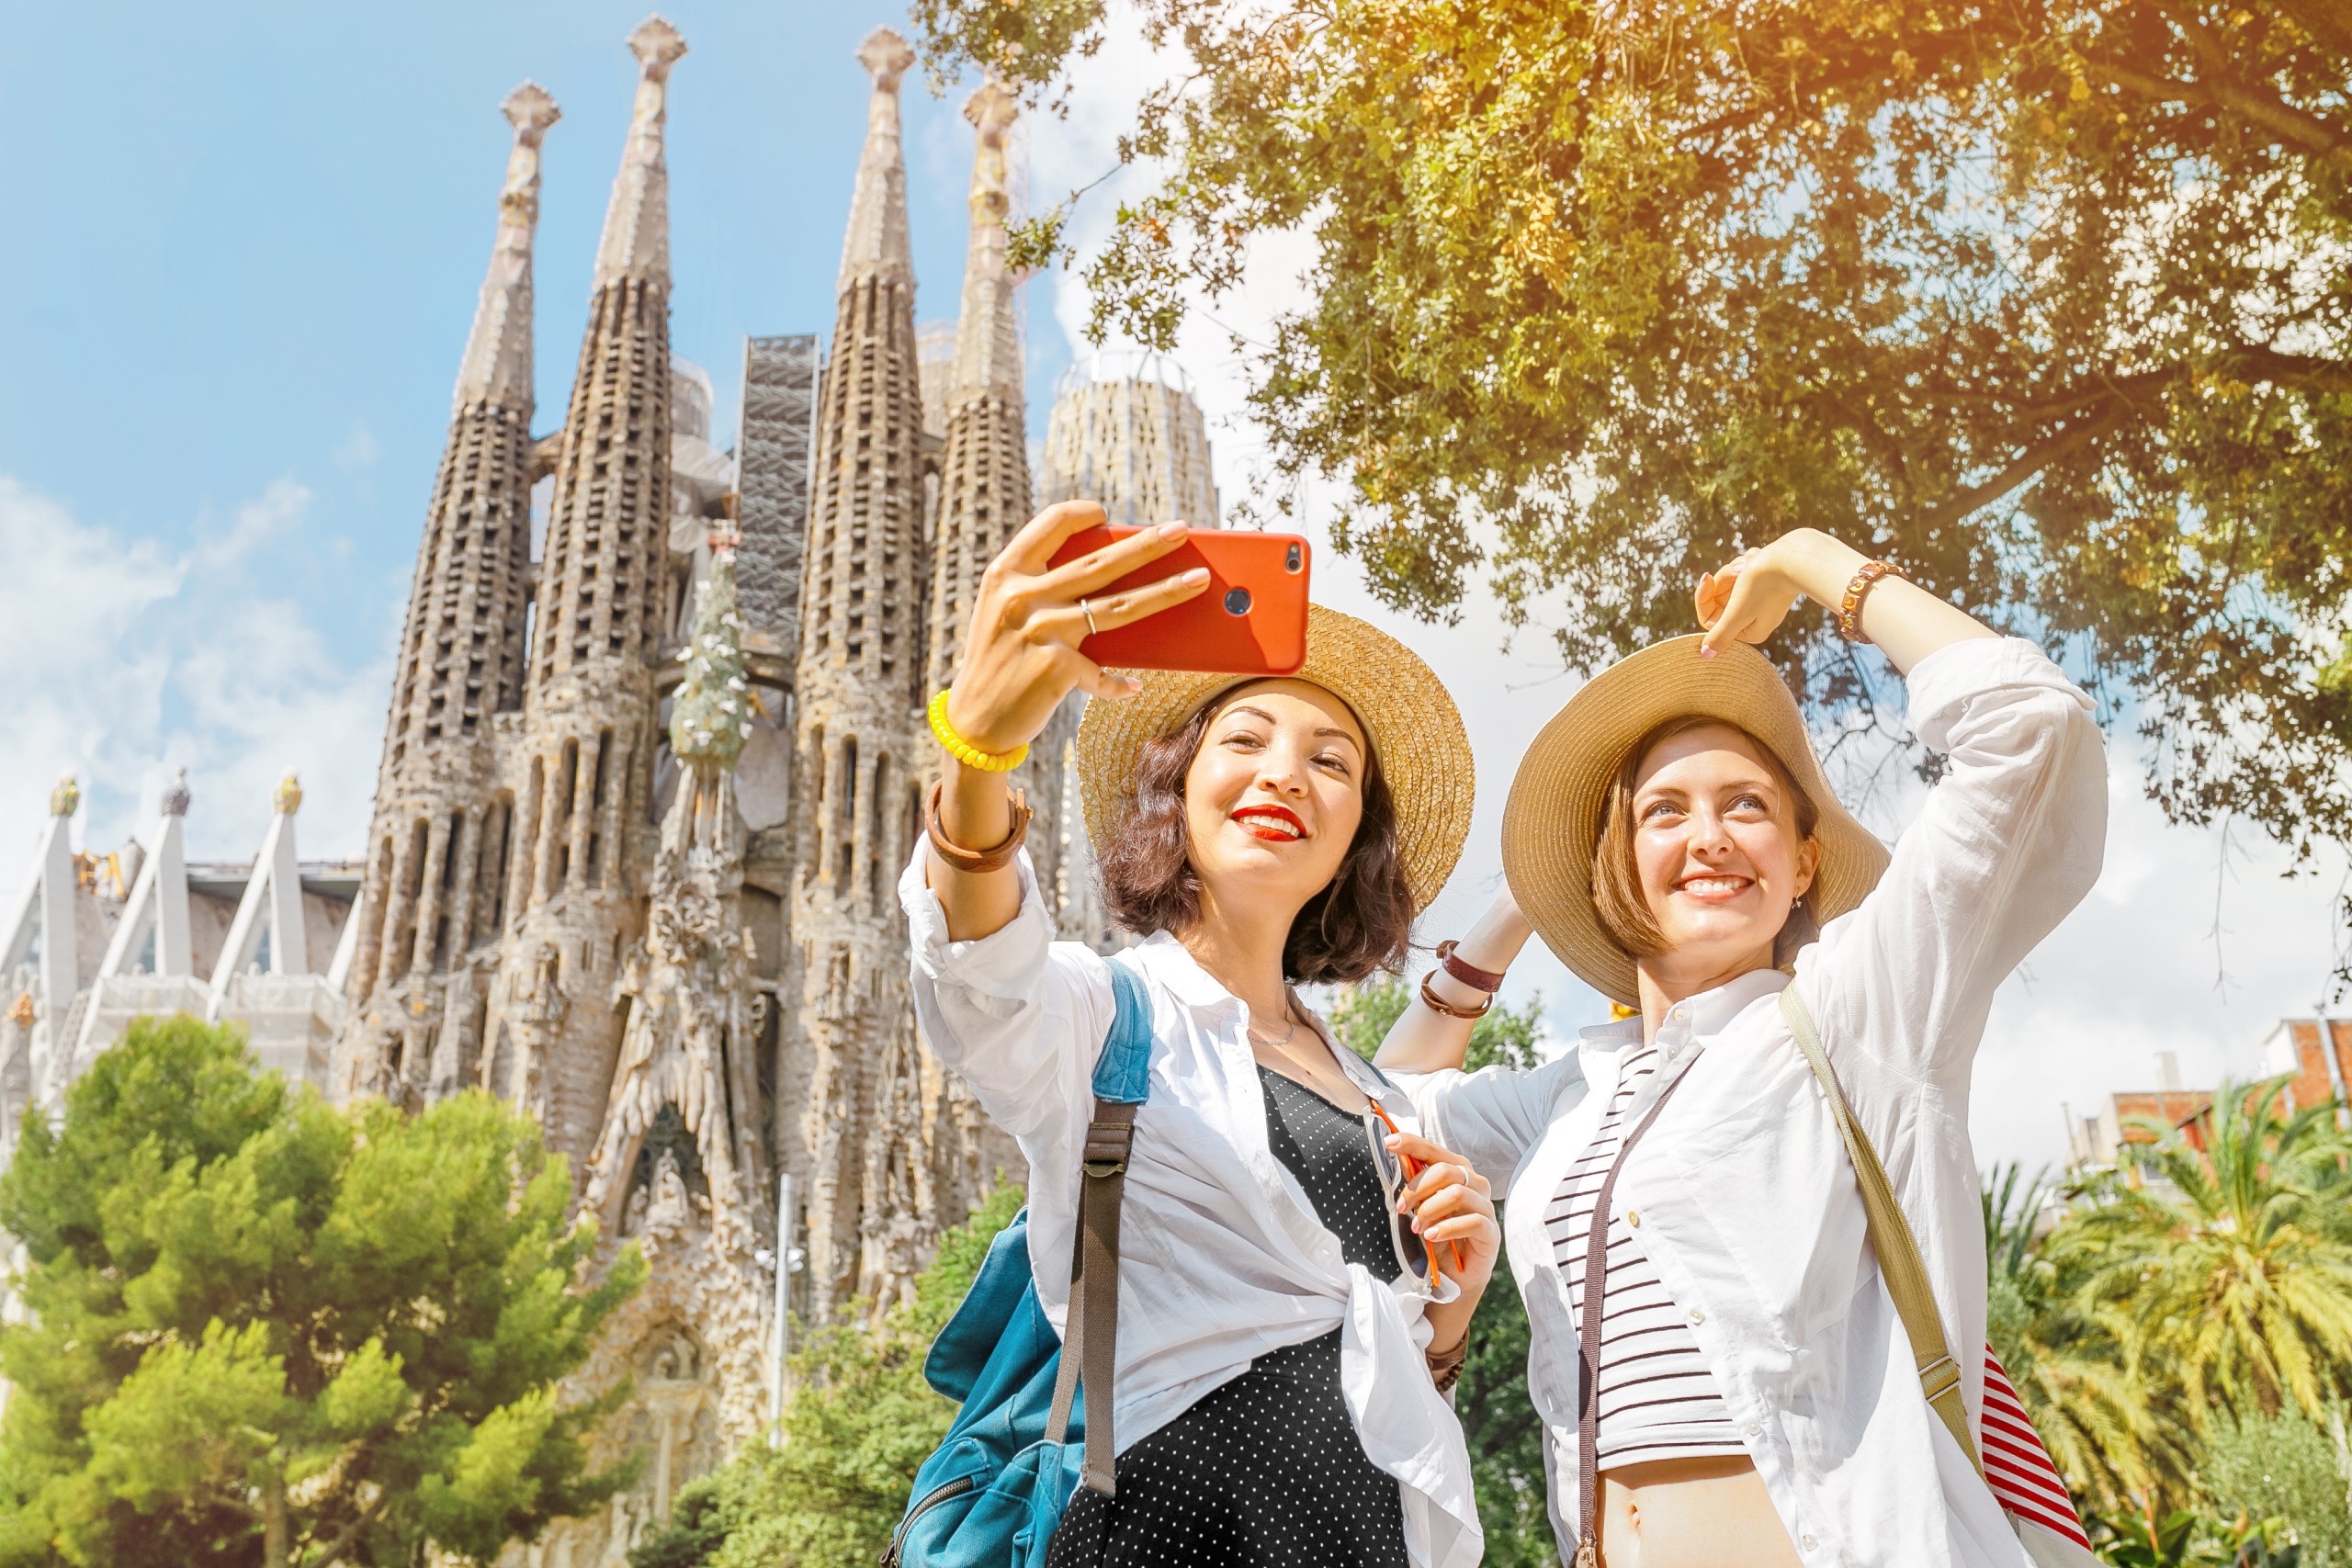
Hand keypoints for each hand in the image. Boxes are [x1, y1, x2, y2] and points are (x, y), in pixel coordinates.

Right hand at [944, 501, 1210, 754]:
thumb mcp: (1005, 614)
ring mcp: (1040, 631)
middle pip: (1099, 563)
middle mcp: (1022, 596)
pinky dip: (1119, 683)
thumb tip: (1112, 577)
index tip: (1107, 514)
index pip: (1050, 524)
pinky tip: (1134, 687)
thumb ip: (1042, 590)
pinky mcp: (1055, 669)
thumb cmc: (999, 662)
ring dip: (1165, 592)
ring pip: (1118, 607)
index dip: (1082, 514)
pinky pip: (1103, 673)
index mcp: (1006, 573)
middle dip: (1146, 544)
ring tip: (1197, 580)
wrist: (973, 722)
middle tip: (1181, 529)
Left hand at [1387, 1132, 1499, 1296]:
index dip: (1412, 1144)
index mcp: (1457, 1172)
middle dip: (1417, 1188)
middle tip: (1400, 1207)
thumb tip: (1397, 1158)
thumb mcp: (1420, 1208)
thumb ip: (1415, 1185)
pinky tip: (1431, 1236)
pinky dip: (1447, 1228)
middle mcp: (1475, 1185)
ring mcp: (1486, 1207)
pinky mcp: (1492, 1232)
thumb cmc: (1437, 1237)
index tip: (1389, 1143)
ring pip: (1458, 1193)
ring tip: (1417, 1227)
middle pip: (1446, 1170)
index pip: (1434, 1151)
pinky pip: (1472, 1222)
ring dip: (1430, 1210)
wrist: (1453, 1278)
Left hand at [1694, 529, 1821, 655]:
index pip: (1710, 619)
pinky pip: (1744, 571)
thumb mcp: (1737, 613)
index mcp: (1749, 631)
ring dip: (1736, 569)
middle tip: (1738, 570)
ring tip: (1751, 564)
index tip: (1706, 578)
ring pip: (1730, 581)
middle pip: (1720, 598)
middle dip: (1725, 579)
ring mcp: (1761, 599)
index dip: (1704, 598)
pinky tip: (1760, 560)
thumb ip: (1720, 635)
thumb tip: (1705, 657)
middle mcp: (1755, 618)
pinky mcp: (1767, 582)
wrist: (1795, 557)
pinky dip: (1748, 562)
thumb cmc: (1765, 585)